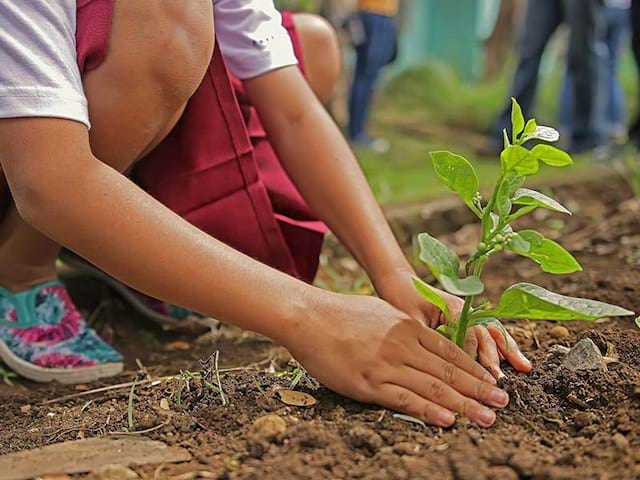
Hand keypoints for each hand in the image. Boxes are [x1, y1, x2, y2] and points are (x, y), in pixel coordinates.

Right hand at [284, 293, 509, 427]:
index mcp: (408, 327)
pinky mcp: (368, 383)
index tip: (493, 382)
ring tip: (487, 417)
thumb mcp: (381, 312)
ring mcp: (386, 364)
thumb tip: (423, 339)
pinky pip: (404, 399)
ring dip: (464, 404)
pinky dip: (429, 411)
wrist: (308, 317)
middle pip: (449, 372)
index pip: (450, 352)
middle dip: (479, 389)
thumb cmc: (342, 313)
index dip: (475, 369)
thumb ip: (405, 328)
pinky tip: (448, 420)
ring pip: (433, 388)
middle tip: (503, 403)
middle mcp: (403, 345)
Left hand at [373, 268, 531, 378]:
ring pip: (492, 333)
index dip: (472, 357)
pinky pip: (488, 333)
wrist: (399, 282)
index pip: (468, 335)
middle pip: (485, 334)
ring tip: (524, 367)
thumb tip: (438, 363)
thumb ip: (427, 337)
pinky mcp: (467, 320)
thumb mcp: (410, 320)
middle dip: (494, 358)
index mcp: (452, 307)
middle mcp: (465, 310)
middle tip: (500, 381)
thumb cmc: (401, 300)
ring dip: (507, 351)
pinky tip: (516, 360)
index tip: (475, 377)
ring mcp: (468, 313)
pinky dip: (502, 346)